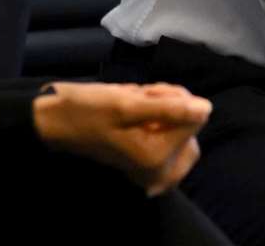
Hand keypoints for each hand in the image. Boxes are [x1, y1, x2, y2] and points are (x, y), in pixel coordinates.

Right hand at [32, 81, 211, 196]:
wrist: (57, 121)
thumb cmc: (89, 110)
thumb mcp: (127, 103)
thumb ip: (169, 107)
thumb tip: (207, 109)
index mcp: (156, 159)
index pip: (194, 119)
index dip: (174, 98)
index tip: (148, 92)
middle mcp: (158, 172)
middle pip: (190, 128)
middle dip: (170, 105)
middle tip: (142, 97)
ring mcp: (153, 169)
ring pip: (179, 127)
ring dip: (161, 107)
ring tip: (133, 102)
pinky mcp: (147, 161)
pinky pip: (167, 134)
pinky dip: (155, 116)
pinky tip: (134, 109)